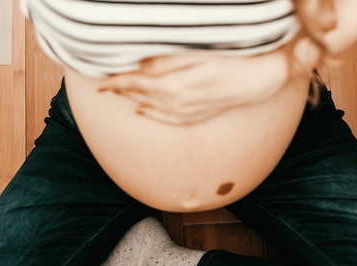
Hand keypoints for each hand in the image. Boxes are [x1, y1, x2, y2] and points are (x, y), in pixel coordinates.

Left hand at [98, 52, 292, 124]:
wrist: (256, 80)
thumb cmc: (228, 60)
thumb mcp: (194, 54)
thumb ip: (165, 62)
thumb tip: (140, 64)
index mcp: (173, 86)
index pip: (135, 84)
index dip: (116, 82)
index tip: (101, 82)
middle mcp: (176, 104)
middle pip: (140, 97)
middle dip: (121, 91)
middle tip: (104, 86)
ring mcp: (185, 114)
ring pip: (150, 109)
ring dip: (133, 101)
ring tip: (119, 95)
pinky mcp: (194, 118)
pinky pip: (166, 120)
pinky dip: (151, 115)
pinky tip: (143, 111)